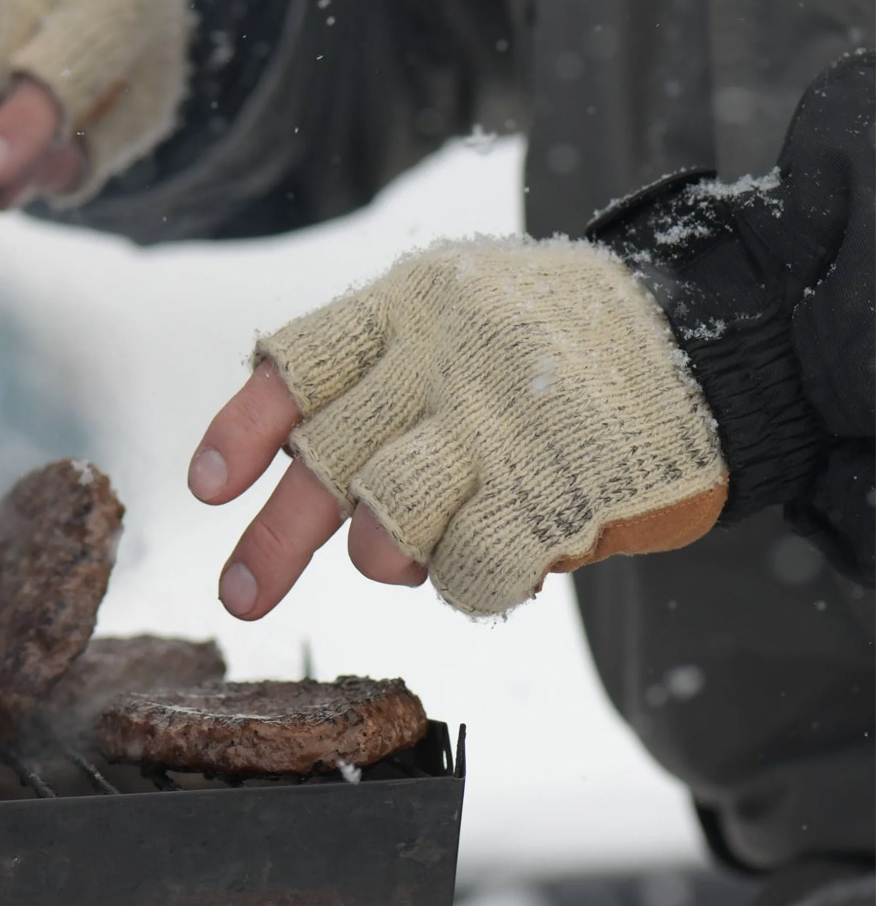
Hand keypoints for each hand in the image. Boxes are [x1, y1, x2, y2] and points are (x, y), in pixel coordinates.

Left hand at [190, 237, 727, 620]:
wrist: (698, 335)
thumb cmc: (552, 340)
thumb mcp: (455, 314)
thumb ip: (378, 374)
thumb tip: (286, 461)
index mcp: (407, 309)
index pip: (297, 364)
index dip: (244, 428)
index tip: (207, 487)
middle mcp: (443, 362)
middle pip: (328, 457)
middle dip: (276, 539)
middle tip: (242, 595)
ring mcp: (499, 426)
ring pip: (389, 516)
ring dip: (383, 555)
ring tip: (397, 559)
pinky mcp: (558, 489)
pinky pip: (474, 568)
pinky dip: (469, 582)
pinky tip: (494, 561)